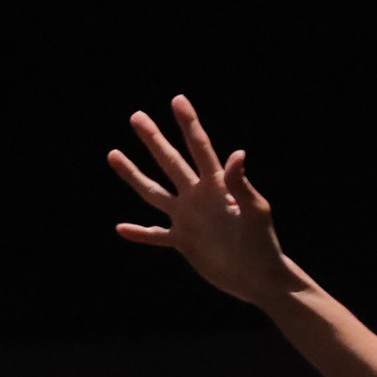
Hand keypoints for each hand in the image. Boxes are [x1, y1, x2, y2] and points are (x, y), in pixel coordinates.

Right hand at [109, 97, 293, 303]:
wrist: (258, 276)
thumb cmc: (262, 243)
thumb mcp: (254, 211)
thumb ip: (241, 183)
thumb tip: (238, 152)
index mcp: (216, 186)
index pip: (199, 147)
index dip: (188, 123)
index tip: (177, 100)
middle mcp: (198, 197)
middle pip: (170, 162)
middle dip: (153, 139)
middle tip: (137, 117)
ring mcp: (188, 218)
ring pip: (154, 192)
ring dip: (134, 175)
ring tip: (114, 155)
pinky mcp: (183, 241)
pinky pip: (155, 235)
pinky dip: (139, 232)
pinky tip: (121, 228)